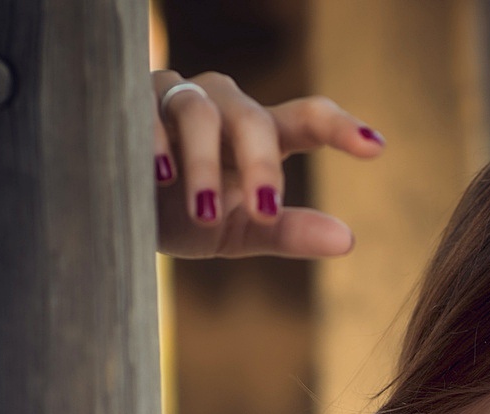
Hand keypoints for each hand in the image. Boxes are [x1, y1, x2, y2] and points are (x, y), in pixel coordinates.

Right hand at [149, 69, 383, 259]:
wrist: (113, 210)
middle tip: (265, 209)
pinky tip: (159, 176)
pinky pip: (146, 111)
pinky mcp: (130, 100)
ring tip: (205, 212)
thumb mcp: (240, 231)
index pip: (308, 119)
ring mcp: (177, 96)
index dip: (342, 129)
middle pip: (254, 120)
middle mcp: (224, 106)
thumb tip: (347, 241)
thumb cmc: (183, 216)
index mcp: (259, 134)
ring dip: (205, 165)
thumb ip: (288, 231)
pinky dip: (155, 143)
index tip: (377, 148)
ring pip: (200, 114)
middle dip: (261, 165)